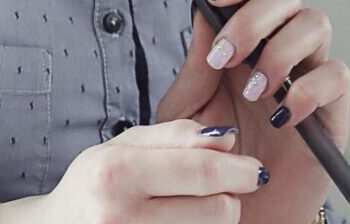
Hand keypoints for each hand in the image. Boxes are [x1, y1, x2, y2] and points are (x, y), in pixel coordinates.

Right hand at [0, 121, 262, 223]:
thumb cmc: (93, 186)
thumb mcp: (123, 146)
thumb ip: (176, 135)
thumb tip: (229, 138)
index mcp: (115, 173)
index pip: (201, 170)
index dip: (239, 170)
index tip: (256, 170)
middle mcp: (120, 215)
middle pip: (217, 210)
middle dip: (228, 198)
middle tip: (221, 192)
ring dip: (213, 221)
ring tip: (186, 211)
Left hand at [156, 0, 349, 221]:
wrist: (233, 212)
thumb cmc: (209, 159)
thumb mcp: (188, 110)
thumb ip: (197, 64)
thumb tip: (204, 12)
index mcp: (246, 39)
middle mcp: (281, 48)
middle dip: (255, 16)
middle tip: (227, 57)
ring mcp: (309, 75)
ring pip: (316, 23)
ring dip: (280, 51)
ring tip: (253, 91)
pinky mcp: (332, 110)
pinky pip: (336, 76)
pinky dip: (308, 90)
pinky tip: (281, 116)